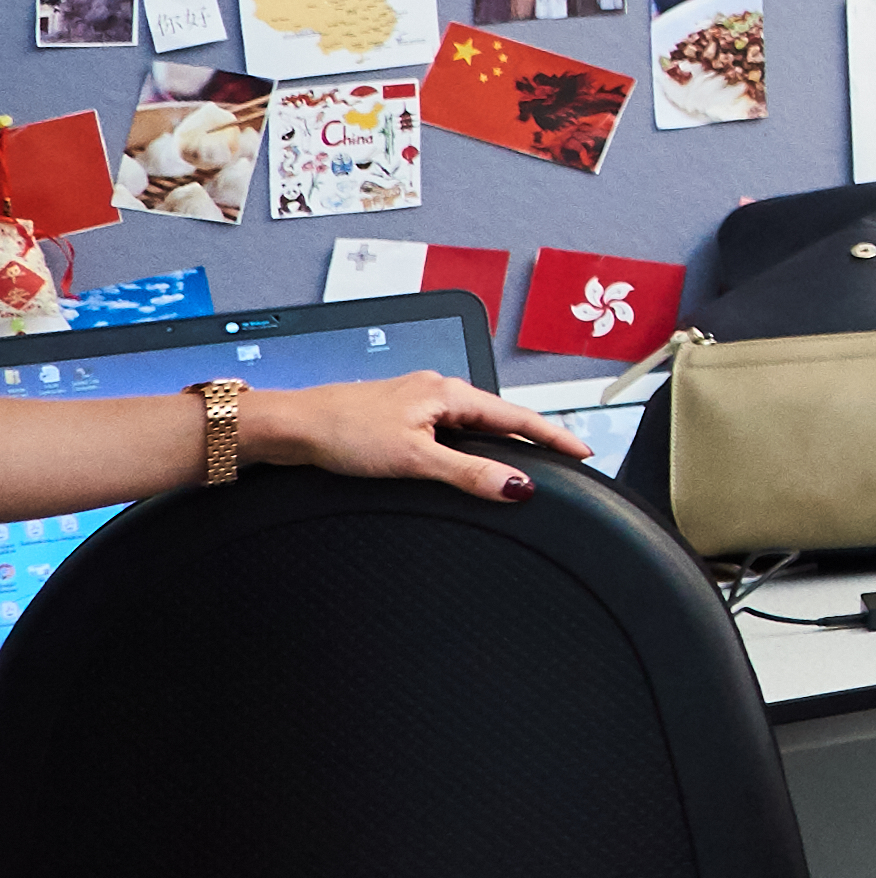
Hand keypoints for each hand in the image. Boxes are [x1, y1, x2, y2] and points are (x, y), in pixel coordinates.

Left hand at [248, 369, 601, 497]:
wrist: (288, 426)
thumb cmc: (340, 431)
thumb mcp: (414, 459)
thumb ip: (469, 474)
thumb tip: (517, 486)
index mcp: (449, 393)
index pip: (518, 417)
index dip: (555, 437)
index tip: (584, 452)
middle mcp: (436, 392)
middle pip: (499, 418)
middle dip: (532, 438)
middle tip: (562, 458)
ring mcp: (416, 403)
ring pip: (472, 425)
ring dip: (498, 443)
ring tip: (522, 462)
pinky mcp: (397, 418)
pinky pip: (448, 432)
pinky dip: (468, 447)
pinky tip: (462, 460)